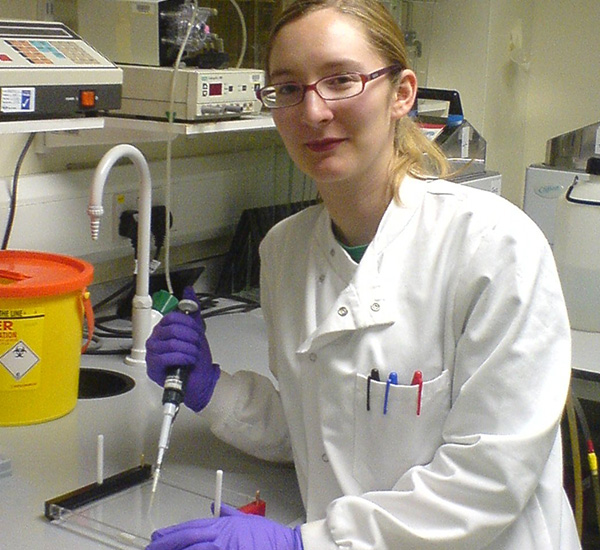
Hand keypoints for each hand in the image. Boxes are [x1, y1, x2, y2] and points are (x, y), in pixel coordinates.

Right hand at [146, 286, 219, 411]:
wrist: (200, 380)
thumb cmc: (196, 358)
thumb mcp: (196, 330)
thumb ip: (192, 310)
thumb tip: (189, 290)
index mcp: (163, 329)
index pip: (172, 317)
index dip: (189, 324)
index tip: (197, 333)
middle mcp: (155, 340)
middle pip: (173, 330)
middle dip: (191, 338)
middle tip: (196, 346)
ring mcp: (152, 354)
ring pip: (172, 343)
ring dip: (190, 350)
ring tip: (193, 356)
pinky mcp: (153, 367)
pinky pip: (168, 356)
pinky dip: (184, 359)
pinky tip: (188, 362)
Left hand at [146, 504, 302, 549]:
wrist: (284, 547)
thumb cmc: (268, 537)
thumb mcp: (248, 521)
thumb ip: (229, 515)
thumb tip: (216, 508)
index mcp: (223, 526)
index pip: (191, 528)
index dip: (172, 533)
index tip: (157, 538)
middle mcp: (219, 537)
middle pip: (186, 540)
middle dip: (166, 545)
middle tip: (151, 549)